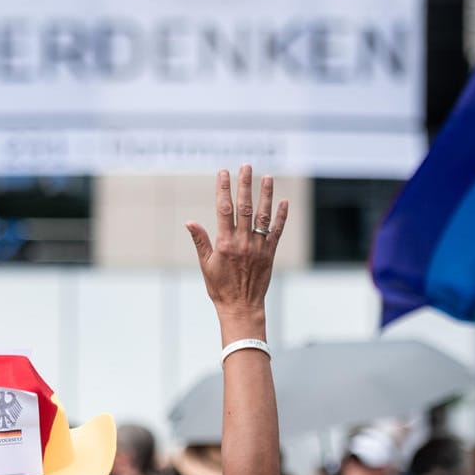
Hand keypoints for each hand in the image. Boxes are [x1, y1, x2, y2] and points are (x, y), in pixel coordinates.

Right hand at [185, 165, 287, 316]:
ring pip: (263, 216)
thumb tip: (190, 222)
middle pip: (244, 207)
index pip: (224, 210)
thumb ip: (200, 241)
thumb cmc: (220, 288)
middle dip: (245, 185)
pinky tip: (284, 201)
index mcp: (225, 243)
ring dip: (265, 195)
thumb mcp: (205, 265)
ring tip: (267, 177)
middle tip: (246, 166)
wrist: (241, 307)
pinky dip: (282, 216)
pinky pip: (277, 231)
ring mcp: (258, 247)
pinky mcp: (270, 254)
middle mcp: (243, 242)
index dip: (224, 189)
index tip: (223, 173)